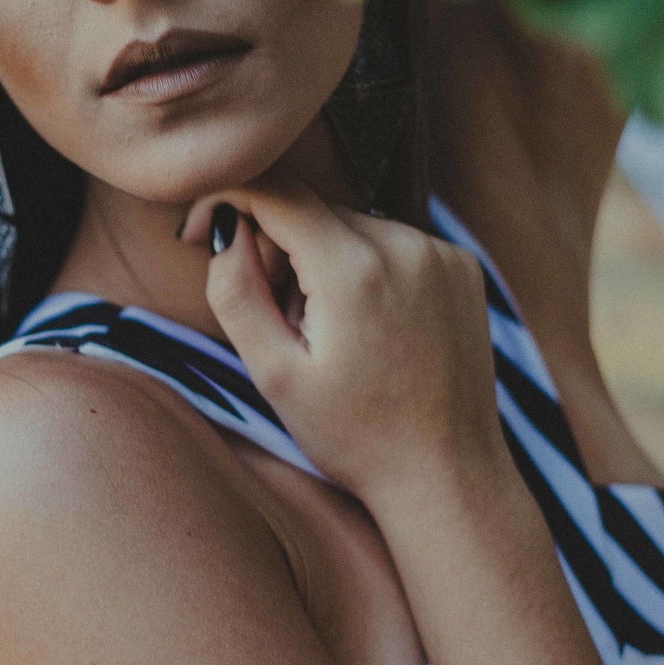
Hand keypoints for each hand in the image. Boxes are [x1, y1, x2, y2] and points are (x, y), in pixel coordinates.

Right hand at [179, 166, 515, 507]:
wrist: (447, 476)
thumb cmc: (355, 438)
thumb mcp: (274, 374)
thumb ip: (235, 290)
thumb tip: (228, 227)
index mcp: (354, 268)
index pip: (274, 189)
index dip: (225, 197)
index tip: (200, 232)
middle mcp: (406, 244)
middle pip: (312, 210)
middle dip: (277, 250)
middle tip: (279, 322)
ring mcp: (442, 252)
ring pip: (351, 226)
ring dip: (324, 263)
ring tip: (331, 336)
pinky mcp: (463, 267)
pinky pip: (394, 244)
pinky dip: (367, 270)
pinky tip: (372, 331)